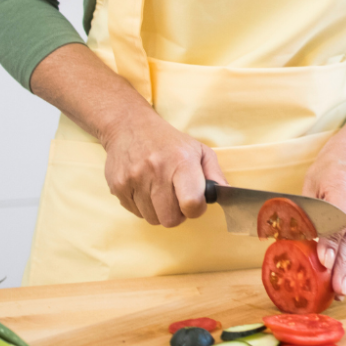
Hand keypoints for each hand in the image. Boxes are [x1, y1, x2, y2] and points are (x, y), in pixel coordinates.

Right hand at [29, 42, 226, 227]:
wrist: (129, 125)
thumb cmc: (169, 141)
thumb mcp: (198, 150)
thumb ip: (215, 174)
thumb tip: (226, 195)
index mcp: (182, 161)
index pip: (192, 203)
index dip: (196, 209)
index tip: (195, 202)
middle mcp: (157, 170)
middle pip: (171, 219)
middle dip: (177, 214)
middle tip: (176, 198)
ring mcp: (135, 179)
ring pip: (153, 219)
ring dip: (159, 211)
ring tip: (159, 190)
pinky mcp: (118, 187)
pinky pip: (136, 214)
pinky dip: (143, 206)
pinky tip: (145, 188)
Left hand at [302, 114, 345, 297]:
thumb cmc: (325, 175)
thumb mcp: (308, 186)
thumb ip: (303, 214)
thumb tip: (287, 243)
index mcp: (340, 181)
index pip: (338, 213)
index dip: (332, 240)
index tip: (326, 262)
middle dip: (343, 263)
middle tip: (337, 288)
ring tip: (341, 289)